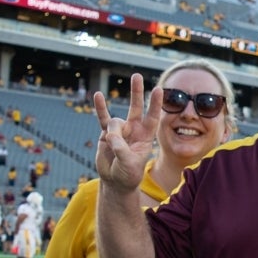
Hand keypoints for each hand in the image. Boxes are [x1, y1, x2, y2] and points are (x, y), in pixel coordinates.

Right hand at [94, 73, 160, 192]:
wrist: (115, 181)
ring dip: (113, 133)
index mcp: (146, 136)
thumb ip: (121, 149)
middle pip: (136, 107)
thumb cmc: (128, 174)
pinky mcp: (106, 133)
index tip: (159, 89)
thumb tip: (110, 134)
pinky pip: (102, 118)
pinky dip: (100, 108)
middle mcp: (134, 130)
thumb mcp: (129, 164)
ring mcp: (120, 130)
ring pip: (115, 122)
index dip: (155, 104)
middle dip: (137, 92)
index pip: (152, 117)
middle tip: (137, 75)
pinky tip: (98, 95)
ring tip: (112, 146)